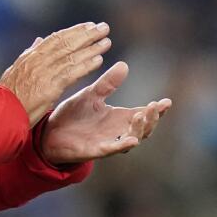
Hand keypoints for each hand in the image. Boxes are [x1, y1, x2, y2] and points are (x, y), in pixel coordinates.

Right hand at [0, 22, 112, 125]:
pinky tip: (99, 61)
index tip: (88, 25)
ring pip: (71, 56)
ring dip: (91, 48)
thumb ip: (29, 54)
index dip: (74, 31)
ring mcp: (44, 73)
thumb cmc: (7, 94)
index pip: (56, 39)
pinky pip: (71, 73)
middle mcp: (38, 61)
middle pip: (67, 43)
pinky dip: (86, 66)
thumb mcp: (16, 69)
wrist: (0, 111)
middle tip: (103, 28)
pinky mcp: (50, 88)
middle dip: (87, 34)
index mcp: (31, 56)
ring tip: (106, 42)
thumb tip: (38, 40)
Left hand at [39, 61, 171, 164]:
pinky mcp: (96, 150)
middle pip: (144, 128)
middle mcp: (117, 131)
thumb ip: (108, 83)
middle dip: (152, 119)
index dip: (157, 110)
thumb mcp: (91, 95)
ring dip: (139, 129)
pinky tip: (131, 140)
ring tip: (140, 115)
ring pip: (132, 139)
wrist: (50, 132)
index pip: (143, 113)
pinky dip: (122, 145)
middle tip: (154, 107)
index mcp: (118, 117)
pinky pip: (112, 149)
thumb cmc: (73, 115)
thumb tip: (124, 65)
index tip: (167, 102)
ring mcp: (108, 142)